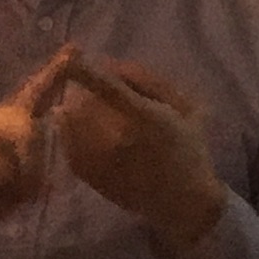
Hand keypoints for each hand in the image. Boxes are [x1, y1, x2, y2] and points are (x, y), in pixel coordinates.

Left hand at [52, 56, 230, 258]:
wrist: (182, 203)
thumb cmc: (190, 152)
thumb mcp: (189, 110)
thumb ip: (153, 84)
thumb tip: (115, 65)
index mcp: (144, 116)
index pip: (106, 86)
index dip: (83, 68)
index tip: (71, 55)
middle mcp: (117, 135)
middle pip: (82, 102)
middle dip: (84, 92)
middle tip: (94, 91)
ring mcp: (98, 157)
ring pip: (70, 122)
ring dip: (73, 110)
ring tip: (83, 109)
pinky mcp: (88, 173)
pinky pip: (68, 144)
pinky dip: (69, 132)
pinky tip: (79, 131)